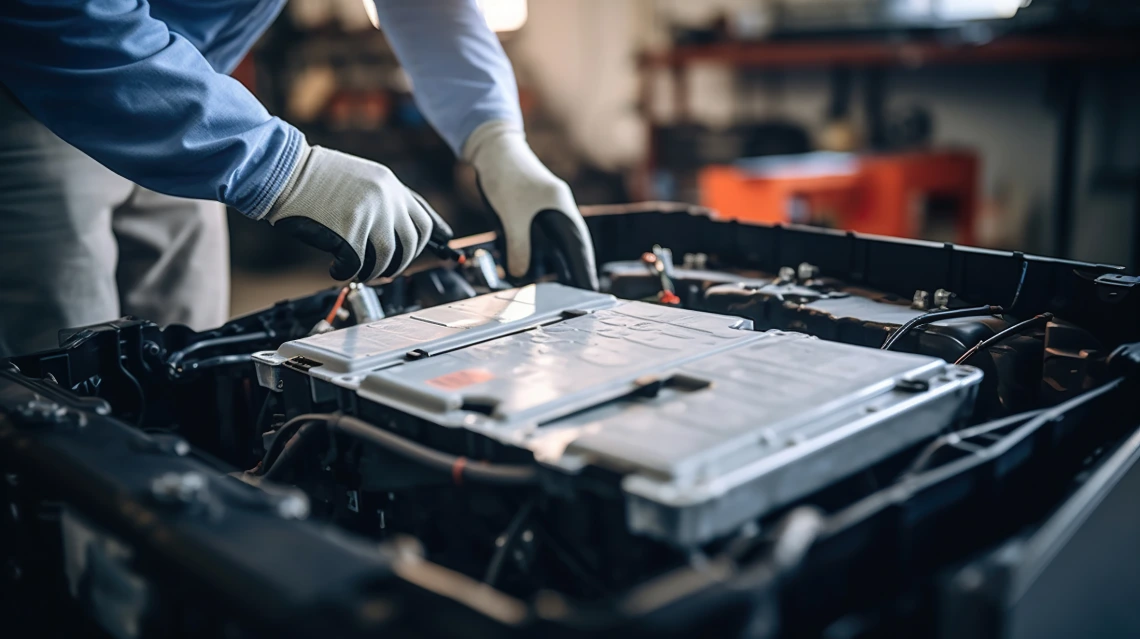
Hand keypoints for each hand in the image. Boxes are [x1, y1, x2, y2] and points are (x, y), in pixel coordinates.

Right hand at [264, 143, 451, 281]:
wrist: (283, 170)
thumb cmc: (314, 178)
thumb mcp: (359, 178)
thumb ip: (382, 199)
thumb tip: (399, 231)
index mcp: (389, 184)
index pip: (423, 219)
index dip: (429, 240)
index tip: (439, 249)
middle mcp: (386, 198)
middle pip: (411, 243)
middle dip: (400, 263)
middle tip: (386, 271)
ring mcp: (369, 214)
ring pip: (387, 258)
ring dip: (373, 272)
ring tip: (359, 270)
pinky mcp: (348, 231)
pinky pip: (357, 266)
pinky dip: (346, 274)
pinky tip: (336, 269)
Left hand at [463, 121, 598, 289]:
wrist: (492, 147)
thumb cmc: (504, 175)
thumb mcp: (510, 216)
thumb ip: (517, 247)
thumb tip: (520, 275)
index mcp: (561, 208)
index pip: (578, 248)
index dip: (584, 270)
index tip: (591, 290)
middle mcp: (559, 209)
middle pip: (574, 247)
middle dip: (578, 271)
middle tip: (582, 295)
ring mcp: (548, 209)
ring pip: (560, 243)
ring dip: (561, 264)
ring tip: (566, 287)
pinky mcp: (534, 210)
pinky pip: (546, 237)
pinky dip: (544, 253)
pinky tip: (539, 267)